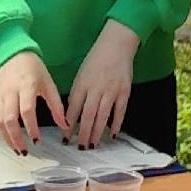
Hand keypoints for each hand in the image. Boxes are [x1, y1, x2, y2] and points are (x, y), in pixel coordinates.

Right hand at [0, 52, 64, 153]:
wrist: (10, 54)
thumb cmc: (33, 69)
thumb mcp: (49, 83)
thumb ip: (56, 105)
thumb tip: (65, 126)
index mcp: (26, 85)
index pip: (27, 110)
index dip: (31, 127)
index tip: (37, 140)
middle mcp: (10, 90)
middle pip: (9, 119)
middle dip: (16, 138)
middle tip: (25, 150)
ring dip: (7, 138)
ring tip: (17, 148)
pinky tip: (8, 138)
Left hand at [66, 21, 138, 148]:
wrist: (116, 45)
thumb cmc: (97, 59)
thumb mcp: (81, 74)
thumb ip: (77, 93)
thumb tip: (73, 114)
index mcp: (82, 84)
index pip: (73, 109)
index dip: (69, 125)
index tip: (66, 137)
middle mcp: (96, 88)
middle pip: (88, 116)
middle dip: (83, 134)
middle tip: (81, 146)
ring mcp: (111, 90)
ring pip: (103, 116)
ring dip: (97, 133)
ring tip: (93, 144)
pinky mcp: (124, 91)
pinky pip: (120, 111)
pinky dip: (116, 124)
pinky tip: (113, 134)